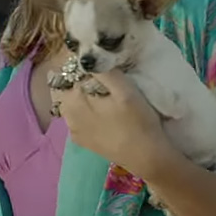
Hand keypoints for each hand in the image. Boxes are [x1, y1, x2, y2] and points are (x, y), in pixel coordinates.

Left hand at [50, 68, 171, 179]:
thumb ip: (102, 71)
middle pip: (67, 86)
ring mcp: (73, 130)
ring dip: (83, 92)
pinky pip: (77, 116)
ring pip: (71, 101)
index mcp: (72, 101)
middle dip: (81, 77)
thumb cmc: (138, 122)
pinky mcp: (83, 140)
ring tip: (105, 91)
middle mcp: (67, 116)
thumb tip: (87, 56)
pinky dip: (85, 108)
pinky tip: (103, 109)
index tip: (99, 60)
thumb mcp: (124, 90)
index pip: (68, 71)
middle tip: (104, 75)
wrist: (148, 158)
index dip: (83, 62)